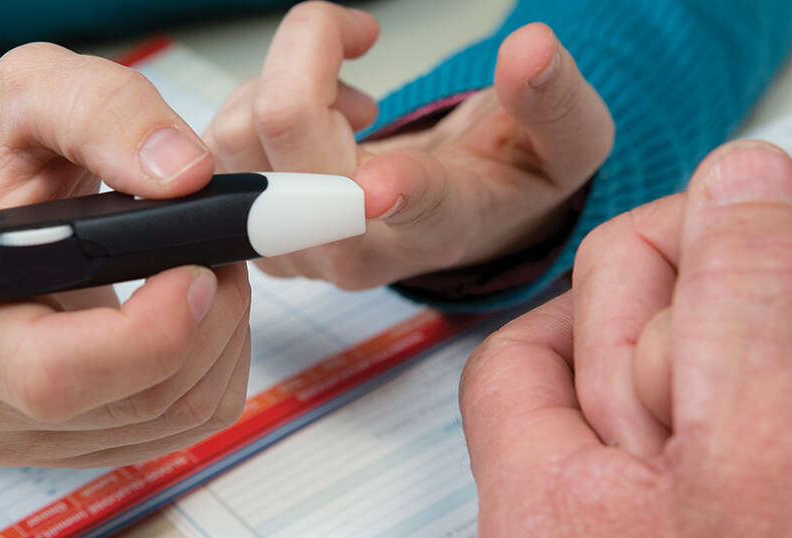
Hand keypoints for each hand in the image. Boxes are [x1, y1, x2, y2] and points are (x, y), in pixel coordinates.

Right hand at [0, 43, 251, 467]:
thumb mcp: (33, 93)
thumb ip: (106, 113)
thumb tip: (186, 175)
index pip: (55, 377)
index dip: (152, 332)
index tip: (199, 263)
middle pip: (136, 402)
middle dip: (209, 321)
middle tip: (221, 252)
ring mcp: (18, 437)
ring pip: (173, 417)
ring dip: (221, 339)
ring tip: (205, 267)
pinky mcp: (66, 445)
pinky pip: (181, 427)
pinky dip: (213, 367)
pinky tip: (193, 312)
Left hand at [203, 2, 612, 288]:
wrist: (467, 219)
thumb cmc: (514, 175)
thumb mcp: (570, 143)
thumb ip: (556, 101)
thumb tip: (532, 49)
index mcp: (443, 224)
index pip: (416, 206)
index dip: (396, 189)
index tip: (379, 185)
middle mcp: (357, 249)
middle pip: (286, 134)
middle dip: (309, 54)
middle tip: (358, 34)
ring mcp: (296, 246)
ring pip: (237, 134)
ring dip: (282, 78)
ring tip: (346, 91)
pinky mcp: (255, 231)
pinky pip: (221, 146)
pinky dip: (257, 102)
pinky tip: (317, 113)